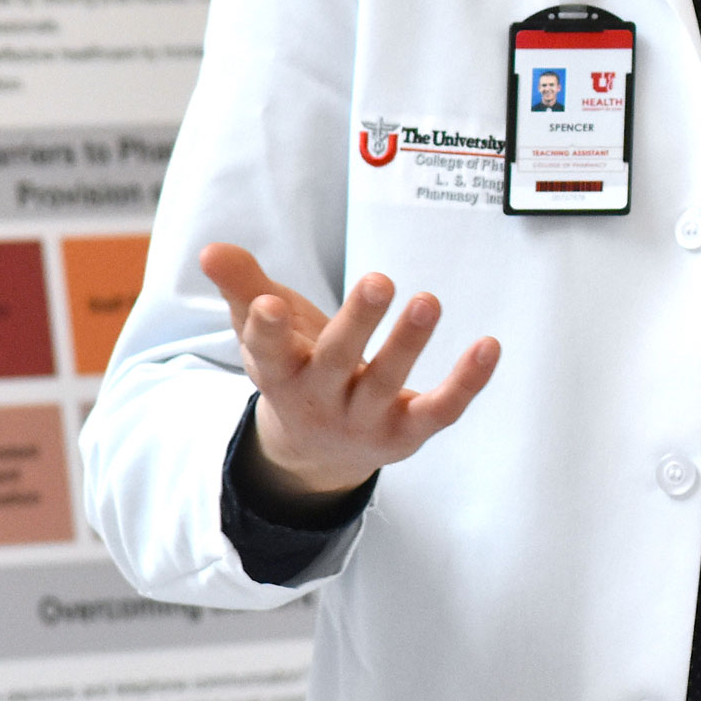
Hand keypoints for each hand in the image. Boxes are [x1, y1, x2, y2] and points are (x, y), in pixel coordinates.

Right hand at [198, 242, 499, 505]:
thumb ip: (244, 288)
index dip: (267, 330)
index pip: (268, 351)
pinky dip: (466, 381)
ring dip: (408, 343)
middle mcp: (320, 400)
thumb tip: (211, 249)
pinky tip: (489, 345)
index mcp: (279, 372)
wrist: (318, 452)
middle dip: (356, 324)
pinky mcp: (407, 432)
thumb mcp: (266, 332)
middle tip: (378, 279)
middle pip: (336, 362)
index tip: (270, 303)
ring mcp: (364, 420)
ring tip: (428, 300)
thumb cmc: (295, 369)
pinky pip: (440, 409)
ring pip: (386, 382)